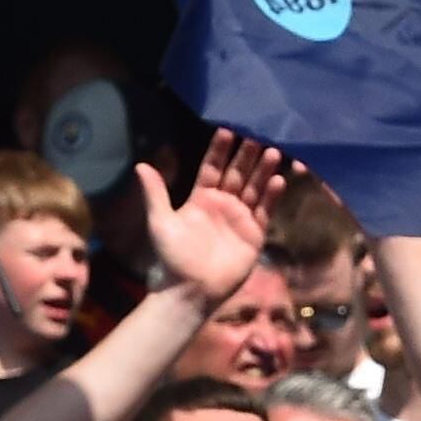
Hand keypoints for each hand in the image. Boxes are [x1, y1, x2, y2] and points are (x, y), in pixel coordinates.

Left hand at [138, 130, 284, 304]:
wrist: (191, 289)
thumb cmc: (173, 257)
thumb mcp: (160, 221)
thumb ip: (156, 193)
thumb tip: (141, 165)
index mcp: (200, 199)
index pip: (212, 168)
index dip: (220, 151)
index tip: (227, 130)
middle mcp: (223, 205)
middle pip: (238, 174)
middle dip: (247, 155)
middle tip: (257, 134)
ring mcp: (240, 219)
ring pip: (254, 189)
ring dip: (263, 171)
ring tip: (273, 151)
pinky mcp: (254, 235)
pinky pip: (265, 211)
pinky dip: (272, 196)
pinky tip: (278, 180)